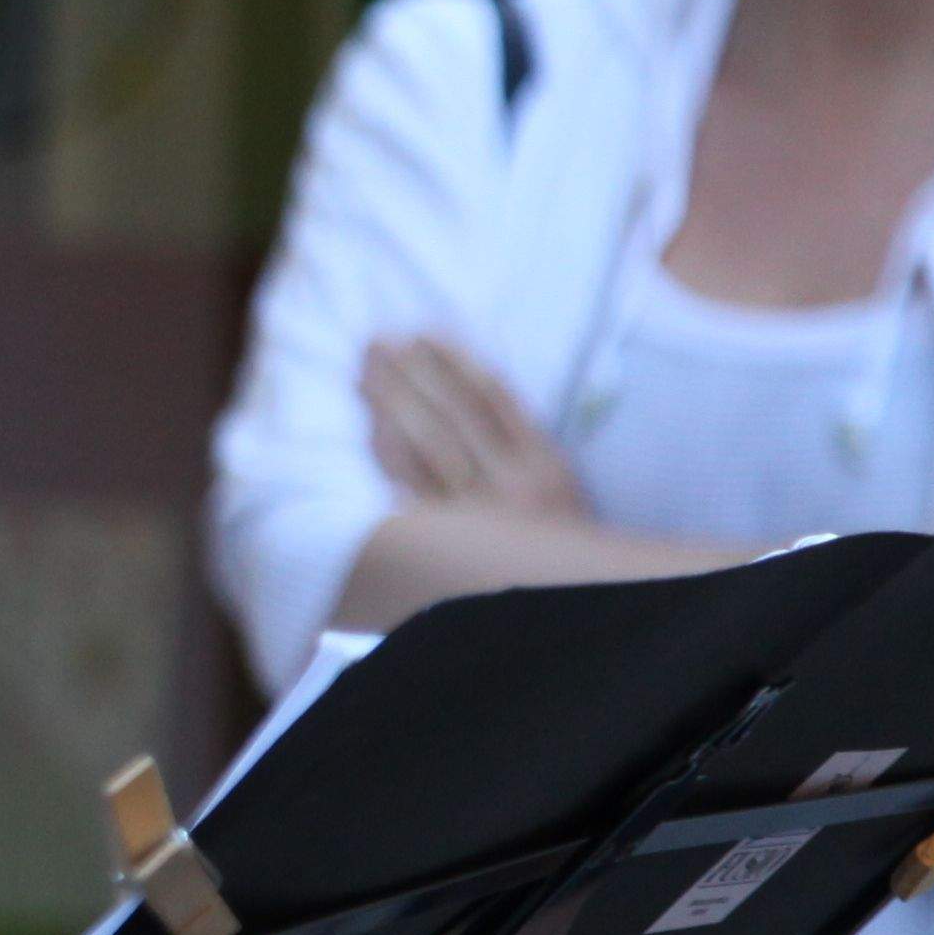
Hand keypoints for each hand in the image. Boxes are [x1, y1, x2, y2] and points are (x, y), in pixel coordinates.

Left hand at [361, 333, 586, 520]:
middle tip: (377, 343)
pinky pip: (414, 493)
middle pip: (454, 416)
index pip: (493, 397)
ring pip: (429, 448)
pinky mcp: (452, 542)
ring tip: (366, 374)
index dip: (455, 363)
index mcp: (542, 460)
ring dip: (394, 407)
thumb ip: (516, 438)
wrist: (568, 599)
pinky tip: (369, 431)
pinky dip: (392, 461)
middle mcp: (512, 482)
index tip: (423, 335)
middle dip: (413, 376)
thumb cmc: (553, 534)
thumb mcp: (555, 479)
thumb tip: (465, 385)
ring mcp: (479, 513)